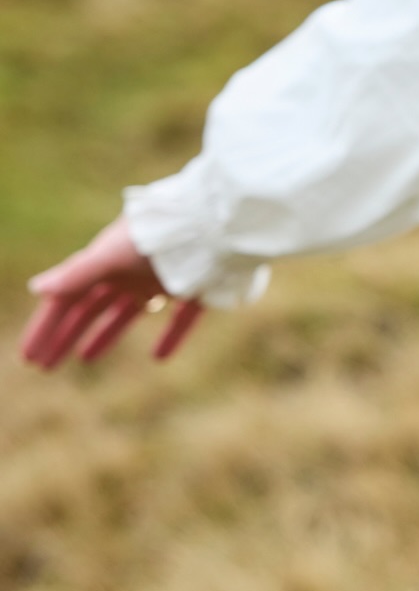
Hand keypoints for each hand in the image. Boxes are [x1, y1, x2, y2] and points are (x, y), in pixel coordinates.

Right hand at [20, 216, 203, 368]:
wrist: (216, 223)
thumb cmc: (158, 235)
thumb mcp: (112, 255)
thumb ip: (78, 273)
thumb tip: (35, 287)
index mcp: (108, 261)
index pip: (69, 299)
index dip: (48, 327)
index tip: (29, 357)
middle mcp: (130, 270)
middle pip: (91, 308)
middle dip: (66, 335)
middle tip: (44, 366)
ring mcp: (161, 279)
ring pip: (127, 313)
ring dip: (105, 334)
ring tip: (86, 359)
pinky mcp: (195, 289)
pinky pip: (180, 318)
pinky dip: (170, 335)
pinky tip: (159, 357)